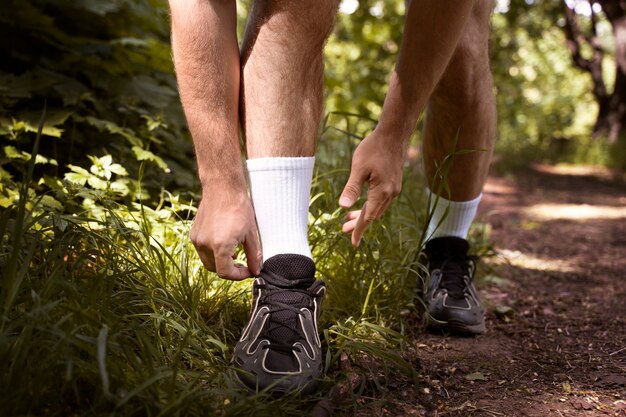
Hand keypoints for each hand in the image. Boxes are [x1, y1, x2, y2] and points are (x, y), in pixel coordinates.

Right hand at [190, 190, 261, 279]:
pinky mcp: (194, 234)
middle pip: (216, 269)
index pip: (226, 273)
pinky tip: (224, 243)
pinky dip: (213, 253)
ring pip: (208, 261)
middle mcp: (205, 244)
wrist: (222, 188)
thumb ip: (253, 255)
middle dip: (230, 270)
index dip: (239, 275)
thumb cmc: (239, 208)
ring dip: (221, 262)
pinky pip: (203, 251)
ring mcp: (197, 239)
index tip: (248, 270)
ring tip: (234, 253)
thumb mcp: (251, 234)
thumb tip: (255, 270)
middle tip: (243, 264)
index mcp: (220, 245)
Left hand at [339, 129, 404, 245]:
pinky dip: (371, 205)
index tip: (353, 242)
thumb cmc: (373, 148)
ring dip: (365, 214)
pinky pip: (382, 201)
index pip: (368, 217)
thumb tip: (342, 207)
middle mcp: (391, 193)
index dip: (359, 229)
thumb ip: (351, 188)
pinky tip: (362, 204)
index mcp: (381, 192)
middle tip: (344, 229)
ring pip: (378, 208)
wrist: (393, 135)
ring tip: (349, 218)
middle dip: (359, 223)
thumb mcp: (358, 168)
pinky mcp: (394, 183)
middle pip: (373, 215)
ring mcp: (394, 188)